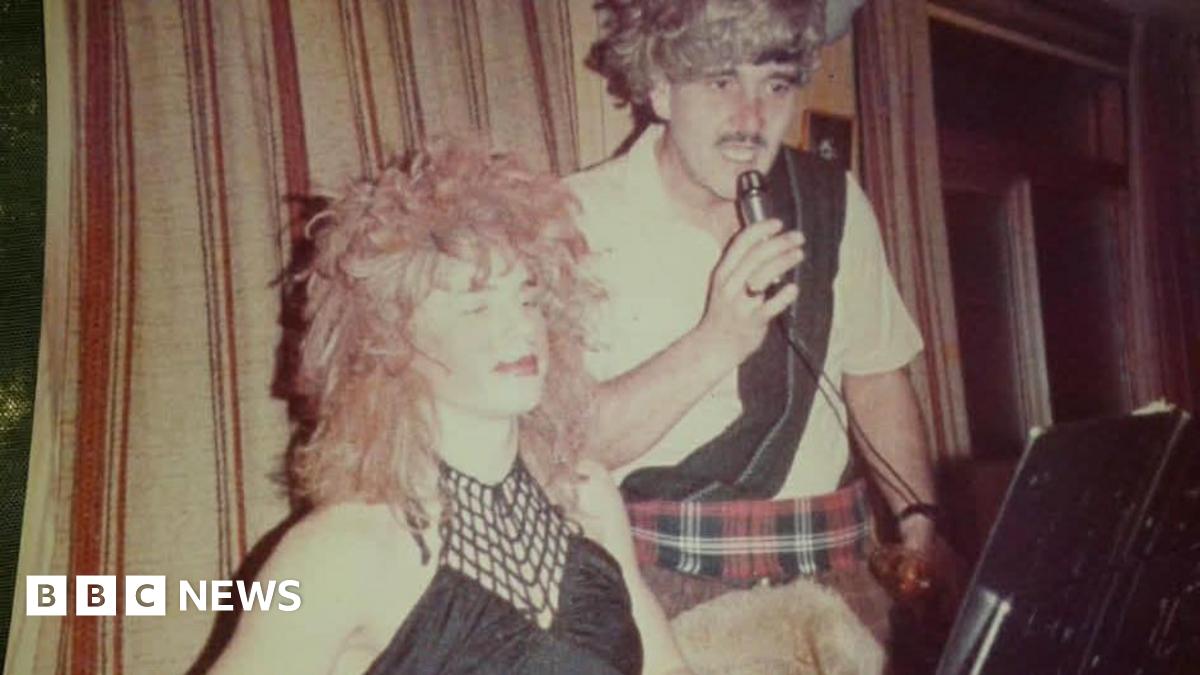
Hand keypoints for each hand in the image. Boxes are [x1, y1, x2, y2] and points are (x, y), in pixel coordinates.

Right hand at [694, 218, 804, 364]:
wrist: (715, 345)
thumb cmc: (725, 311)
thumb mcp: (724, 284)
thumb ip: (740, 265)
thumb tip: (765, 242)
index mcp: (723, 273)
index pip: (740, 244)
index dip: (760, 230)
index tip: (777, 223)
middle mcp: (730, 286)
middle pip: (756, 256)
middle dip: (779, 242)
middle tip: (798, 236)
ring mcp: (741, 304)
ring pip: (763, 276)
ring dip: (784, 262)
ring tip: (799, 254)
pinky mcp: (753, 321)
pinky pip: (771, 306)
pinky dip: (783, 296)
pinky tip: (793, 288)